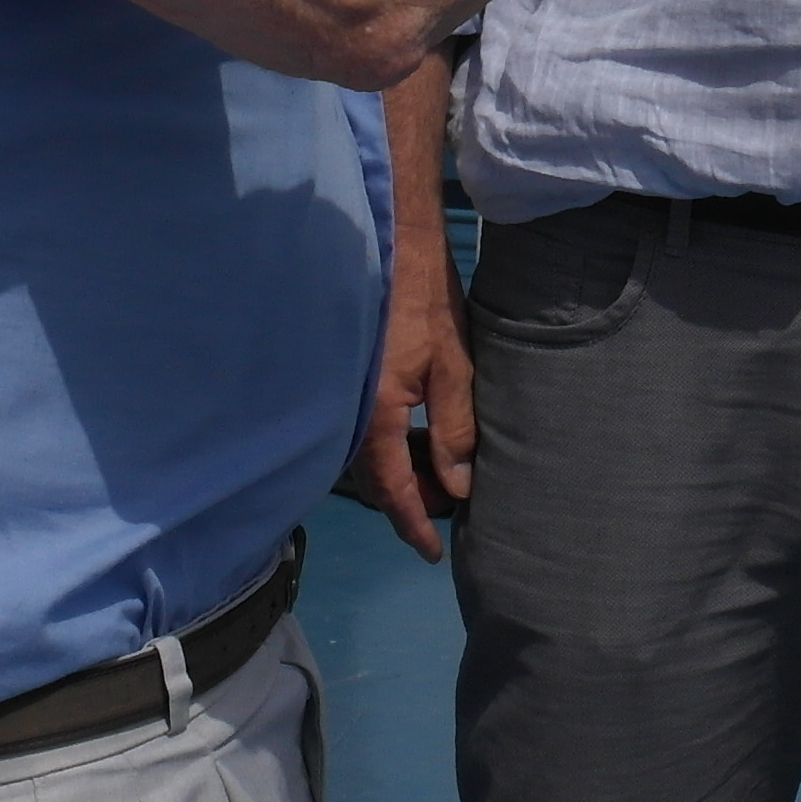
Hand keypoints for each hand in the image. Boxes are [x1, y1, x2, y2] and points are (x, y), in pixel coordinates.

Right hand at [342, 228, 479, 562]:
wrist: (392, 247)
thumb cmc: (427, 303)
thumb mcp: (453, 368)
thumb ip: (453, 430)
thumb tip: (455, 487)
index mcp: (377, 415)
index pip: (393, 489)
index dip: (413, 525)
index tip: (432, 554)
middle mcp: (351, 414)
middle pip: (376, 481)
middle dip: (409, 503)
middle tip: (445, 513)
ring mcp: (345, 398)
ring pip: (368, 460)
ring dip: (401, 477)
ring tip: (440, 480)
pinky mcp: (348, 382)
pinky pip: (364, 434)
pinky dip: (390, 450)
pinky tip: (418, 445)